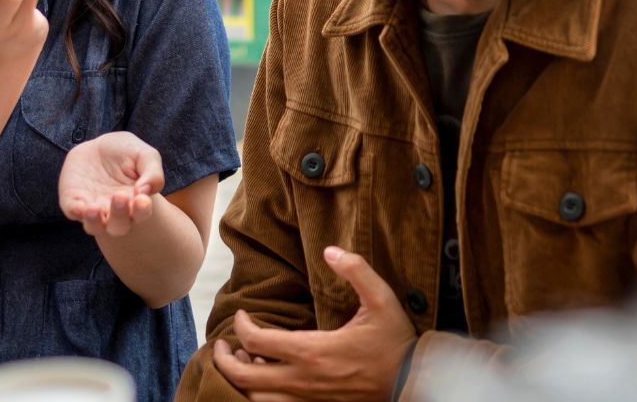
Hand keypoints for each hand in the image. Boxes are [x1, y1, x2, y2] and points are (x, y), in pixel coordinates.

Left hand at [59, 131, 164, 236]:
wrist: (98, 147)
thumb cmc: (127, 153)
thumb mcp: (145, 155)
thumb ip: (152, 172)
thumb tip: (144, 191)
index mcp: (136, 203)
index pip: (141, 215)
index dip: (142, 211)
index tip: (142, 199)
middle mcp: (115, 212)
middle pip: (118, 227)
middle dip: (119, 216)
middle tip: (119, 196)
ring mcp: (94, 209)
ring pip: (94, 227)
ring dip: (94, 222)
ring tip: (94, 209)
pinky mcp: (73, 201)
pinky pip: (73, 212)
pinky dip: (76, 211)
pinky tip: (79, 206)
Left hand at [212, 247, 415, 401]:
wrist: (412, 381)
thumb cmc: (395, 341)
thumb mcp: (382, 298)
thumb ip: (356, 270)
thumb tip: (330, 250)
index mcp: (313, 351)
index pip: (257, 341)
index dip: (241, 325)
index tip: (242, 314)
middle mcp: (304, 379)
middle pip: (245, 378)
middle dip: (225, 361)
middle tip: (223, 346)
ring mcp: (308, 397)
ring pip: (256, 399)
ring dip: (242, 383)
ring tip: (244, 363)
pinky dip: (261, 395)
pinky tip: (268, 378)